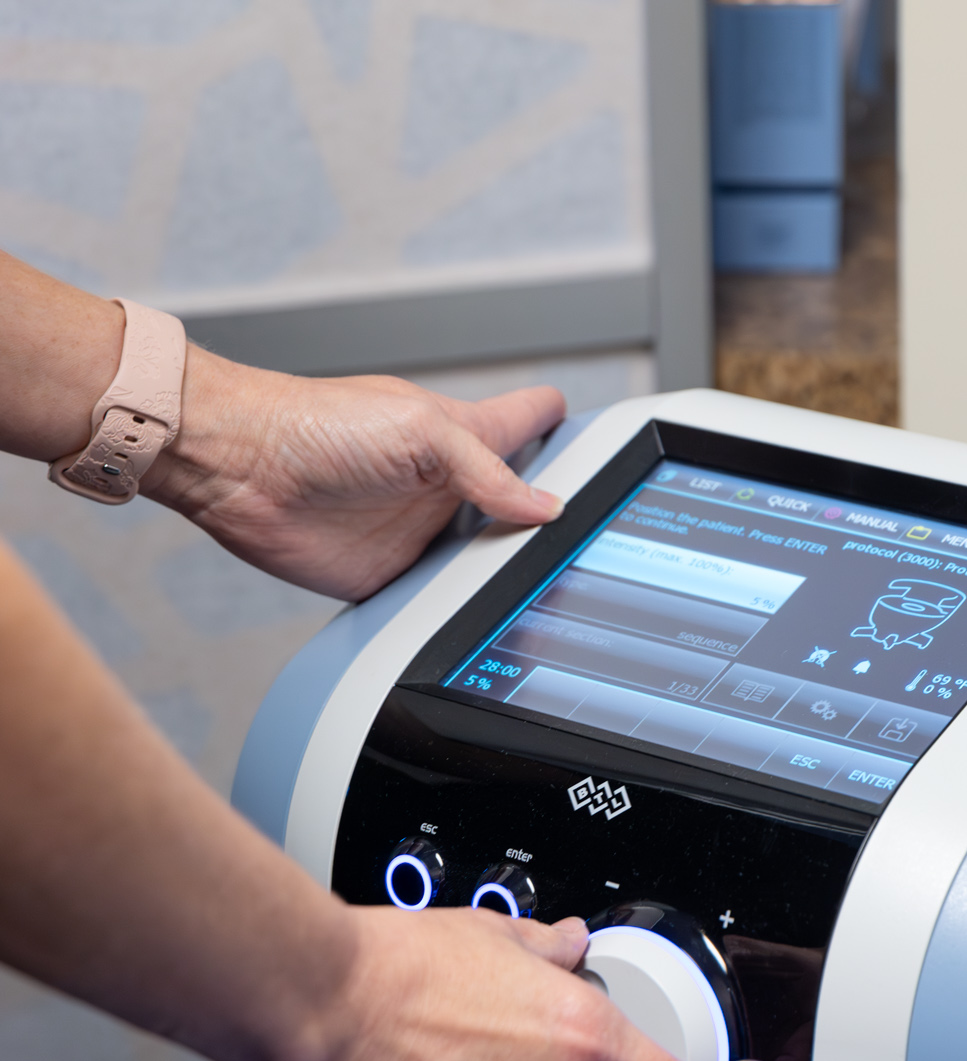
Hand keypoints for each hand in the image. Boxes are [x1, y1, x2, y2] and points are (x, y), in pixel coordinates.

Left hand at [143, 347, 567, 600]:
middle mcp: (450, 486)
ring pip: (492, 558)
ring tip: (546, 585)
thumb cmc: (311, 422)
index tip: (613, 452)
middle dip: (559, 519)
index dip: (572, 431)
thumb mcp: (420, 431)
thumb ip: (488, 470)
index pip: (535, 422)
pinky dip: (460, 610)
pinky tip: (480, 615)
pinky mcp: (395, 576)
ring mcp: (425, 532)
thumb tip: (546, 507)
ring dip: (512, 572)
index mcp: (466, 436)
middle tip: (593, 540)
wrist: (236, 467)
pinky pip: (442, 600)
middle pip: (527, 503)